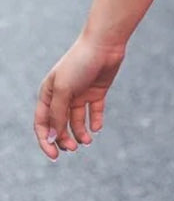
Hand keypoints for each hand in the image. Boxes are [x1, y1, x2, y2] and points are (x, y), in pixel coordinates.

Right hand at [34, 35, 126, 159]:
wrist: (104, 45)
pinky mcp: (96, 93)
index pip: (42, 124)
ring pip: (76, 121)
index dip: (46, 141)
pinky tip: (97, 128)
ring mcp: (80, 94)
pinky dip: (94, 122)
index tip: (55, 155)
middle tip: (75, 148)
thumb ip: (57, 115)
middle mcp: (62, 96)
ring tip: (88, 141)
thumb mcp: (64, 91)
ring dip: (80, 133)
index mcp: (48, 94)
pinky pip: (94, 112)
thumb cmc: (79, 64)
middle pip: (59, 125)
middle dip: (65, 139)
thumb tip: (51, 138)